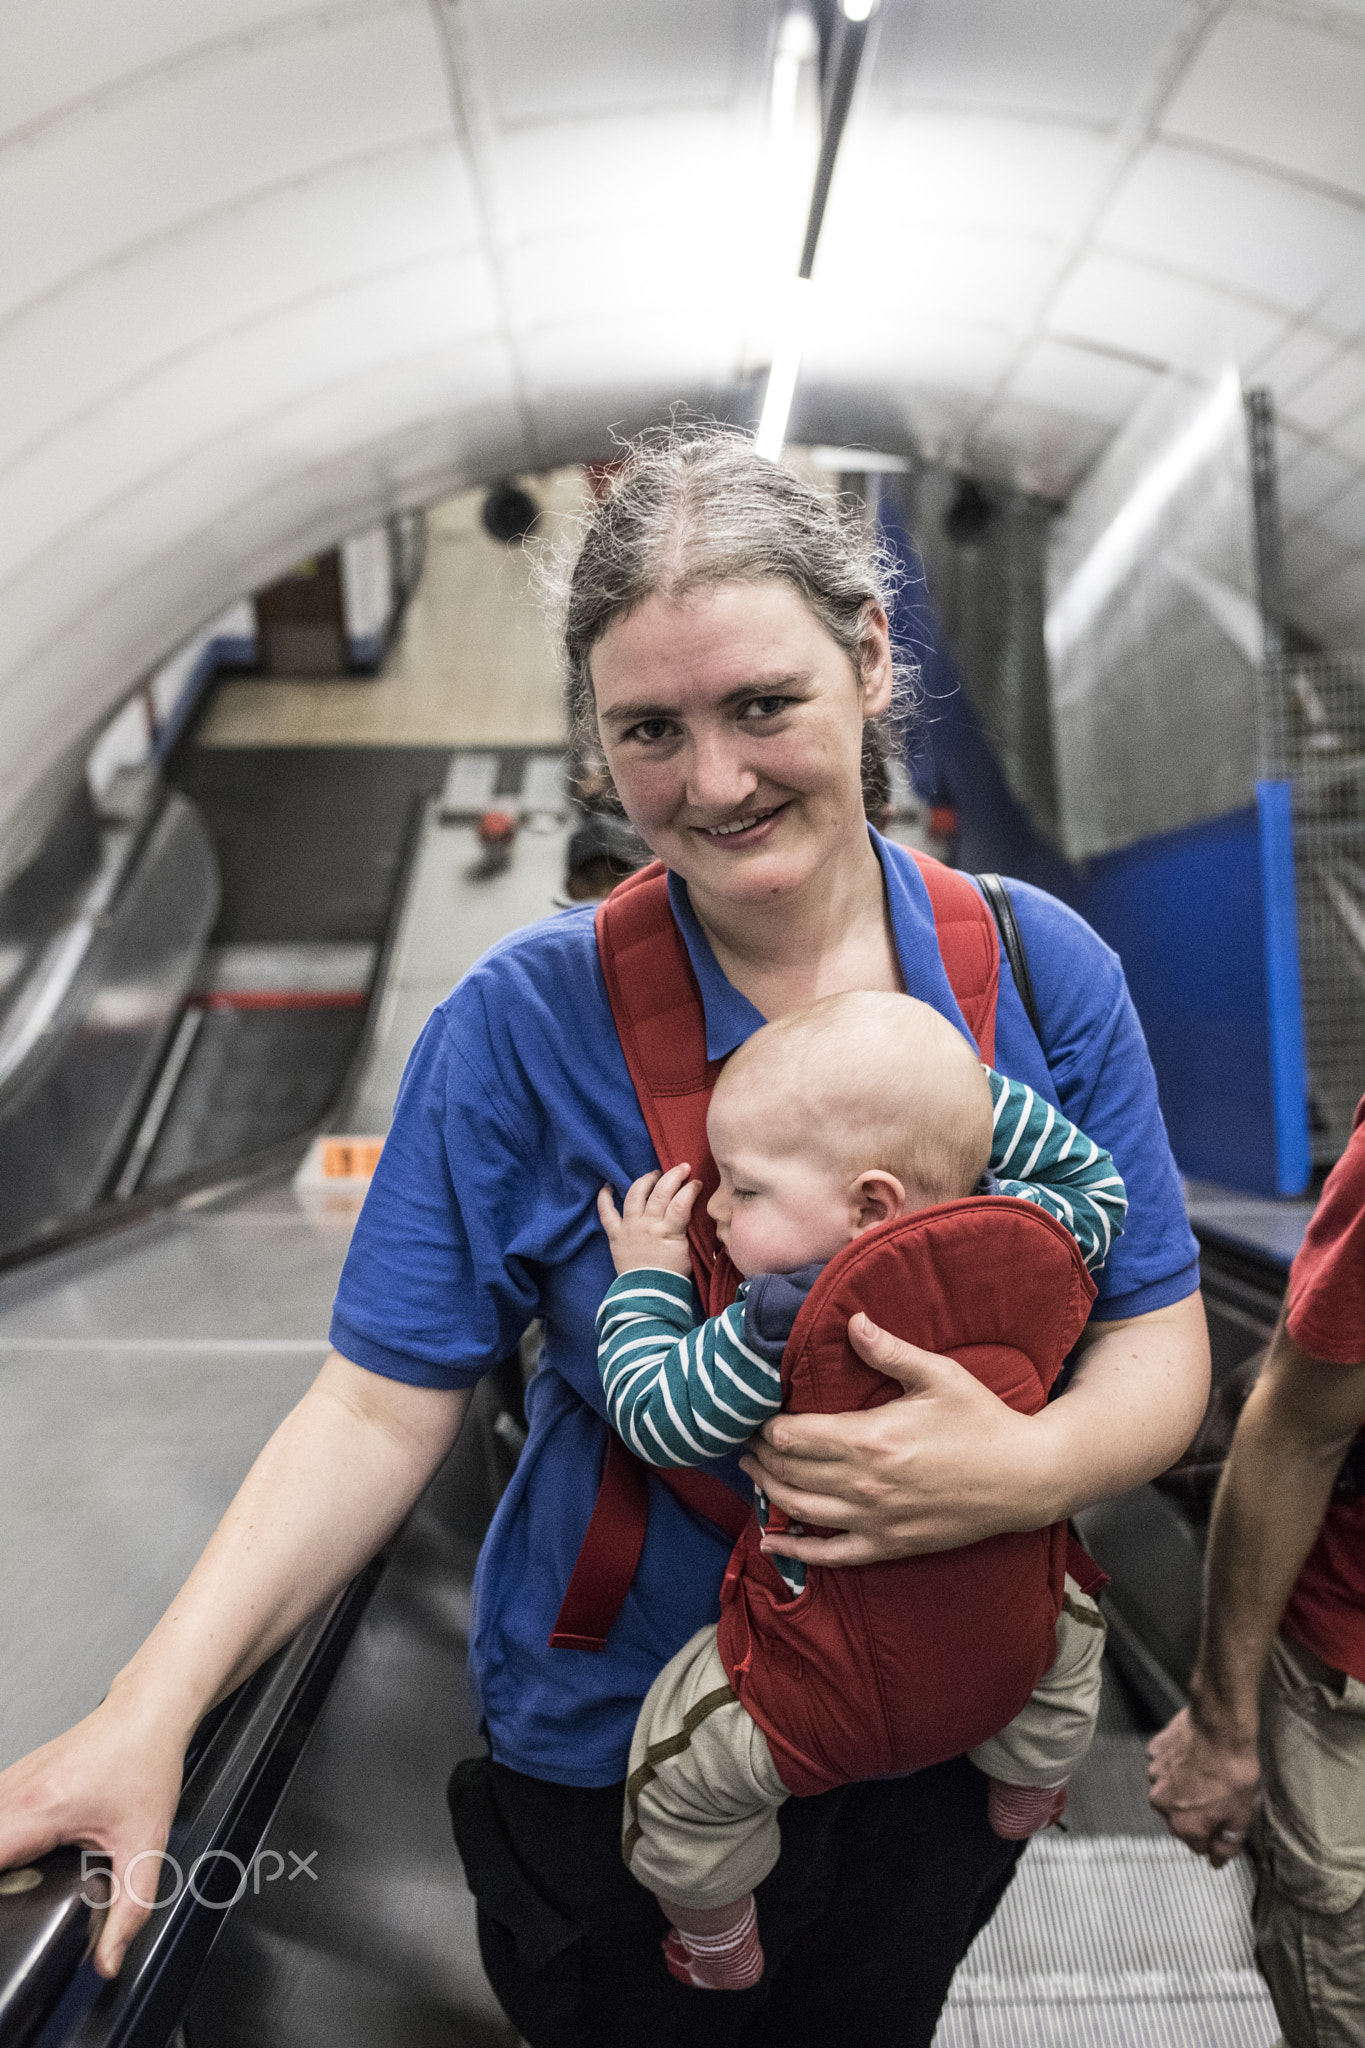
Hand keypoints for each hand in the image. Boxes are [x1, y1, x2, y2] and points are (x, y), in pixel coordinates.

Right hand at [0, 1690, 186, 1977]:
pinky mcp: (13, 1777)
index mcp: (38, 1808)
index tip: (3, 1901)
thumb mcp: (145, 1844)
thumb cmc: (146, 1762)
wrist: (150, 1711)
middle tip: (13, 1894)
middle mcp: (15, 1790)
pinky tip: (14, 1855)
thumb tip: (109, 1958)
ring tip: (15, 1879)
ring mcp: (10, 1779)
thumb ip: (130, 1908)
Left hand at [597, 1164, 698, 1278]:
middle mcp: (647, 1225)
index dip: (690, 1188)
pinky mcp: (615, 1235)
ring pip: (635, 1195)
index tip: (696, 1182)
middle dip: (673, 1176)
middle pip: (660, 1193)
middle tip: (681, 1168)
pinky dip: (605, 1199)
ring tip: (654, 1174)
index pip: (681, 1202)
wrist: (648, 1295)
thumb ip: (683, 1228)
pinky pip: (607, 1213)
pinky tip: (607, 1186)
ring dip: (645, 1180)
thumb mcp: (685, 1251)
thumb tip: (686, 1209)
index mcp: (668, 1231)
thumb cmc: (671, 1276)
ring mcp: (629, 1228)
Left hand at [739, 1312, 1052, 1564]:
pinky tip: (773, 1544)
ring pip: (799, 1509)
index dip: (765, 1425)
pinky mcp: (888, 1546)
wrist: (1024, 1478)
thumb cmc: (982, 1421)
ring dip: (767, 1490)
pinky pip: (830, 1555)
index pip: (793, 1435)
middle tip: (744, 1439)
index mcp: (870, 1438)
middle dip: (759, 1454)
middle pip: (788, 1471)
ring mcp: (875, 1520)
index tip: (753, 1412)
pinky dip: (796, 1552)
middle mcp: (864, 1484)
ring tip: (752, 1472)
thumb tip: (851, 1321)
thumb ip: (889, 1350)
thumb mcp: (939, 1376)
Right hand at [1147, 1706, 1260, 1866]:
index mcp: (1184, 1825)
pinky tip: (1197, 1760)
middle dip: (1199, 1816)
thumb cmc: (1233, 1768)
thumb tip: (1219, 1858)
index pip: (1199, 1848)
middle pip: (1181, 1821)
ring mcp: (1155, 1775)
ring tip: (1209, 1777)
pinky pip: (1166, 1768)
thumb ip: (1228, 1840)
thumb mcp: (1242, 1813)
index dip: (1216, 1840)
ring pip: (1171, 1793)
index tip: (1227, 1832)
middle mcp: (1163, 1804)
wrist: (1221, 1725)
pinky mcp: (1155, 1752)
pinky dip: (1178, 1768)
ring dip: (1186, 1791)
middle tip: (1221, 1802)